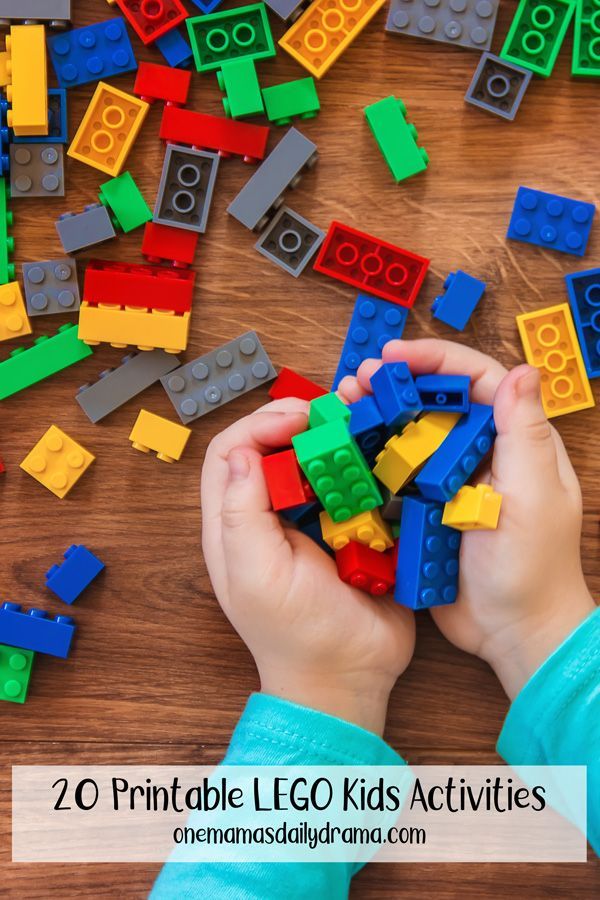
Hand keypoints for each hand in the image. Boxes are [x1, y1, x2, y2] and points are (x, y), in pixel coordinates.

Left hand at [201, 398, 415, 735]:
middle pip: (270, 447)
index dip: (257, 426)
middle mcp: (269, 516)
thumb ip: (240, 514)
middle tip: (331, 414)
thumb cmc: (298, 635)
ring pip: (311, 459)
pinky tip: (376, 456)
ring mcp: (309, 522)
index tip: (296, 419)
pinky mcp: (347, 528)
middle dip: (296, 421)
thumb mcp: (257, 576)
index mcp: (235, 525)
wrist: (351, 678)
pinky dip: (362, 463)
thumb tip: (240, 454)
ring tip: (354, 425)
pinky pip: (349, 482)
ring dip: (331, 436)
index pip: (229, 454)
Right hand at [339, 339, 595, 699]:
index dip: (434, 359)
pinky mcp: (426, 507)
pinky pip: (396, 472)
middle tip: (356, 380)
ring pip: (410, 432)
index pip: (476, 380)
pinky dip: (371, 457)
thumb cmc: (534, 568)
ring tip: (344, 405)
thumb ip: (525, 434)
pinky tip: (347, 449)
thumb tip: (523, 371)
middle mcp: (481, 452)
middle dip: (395, 383)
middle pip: (435, 400)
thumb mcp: (535, 497)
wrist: (512, 632)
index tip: (393, 356)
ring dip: (378, 415)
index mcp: (513, 441)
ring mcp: (451, 480)